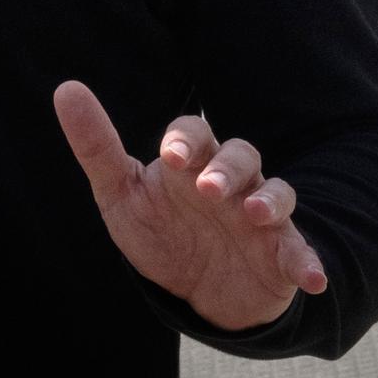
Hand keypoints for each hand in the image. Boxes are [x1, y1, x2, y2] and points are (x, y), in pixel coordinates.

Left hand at [53, 82, 325, 331]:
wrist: (198, 289)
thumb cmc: (160, 230)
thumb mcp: (121, 194)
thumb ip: (96, 145)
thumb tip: (65, 88)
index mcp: (193, 163)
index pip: (195, 135)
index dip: (185, 140)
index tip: (170, 157)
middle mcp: (233, 182)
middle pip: (241, 155)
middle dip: (227, 168)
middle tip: (207, 189)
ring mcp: (261, 216)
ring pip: (277, 192)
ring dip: (271, 200)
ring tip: (256, 214)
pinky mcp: (282, 253)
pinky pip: (300, 251)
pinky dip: (309, 260)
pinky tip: (313, 278)